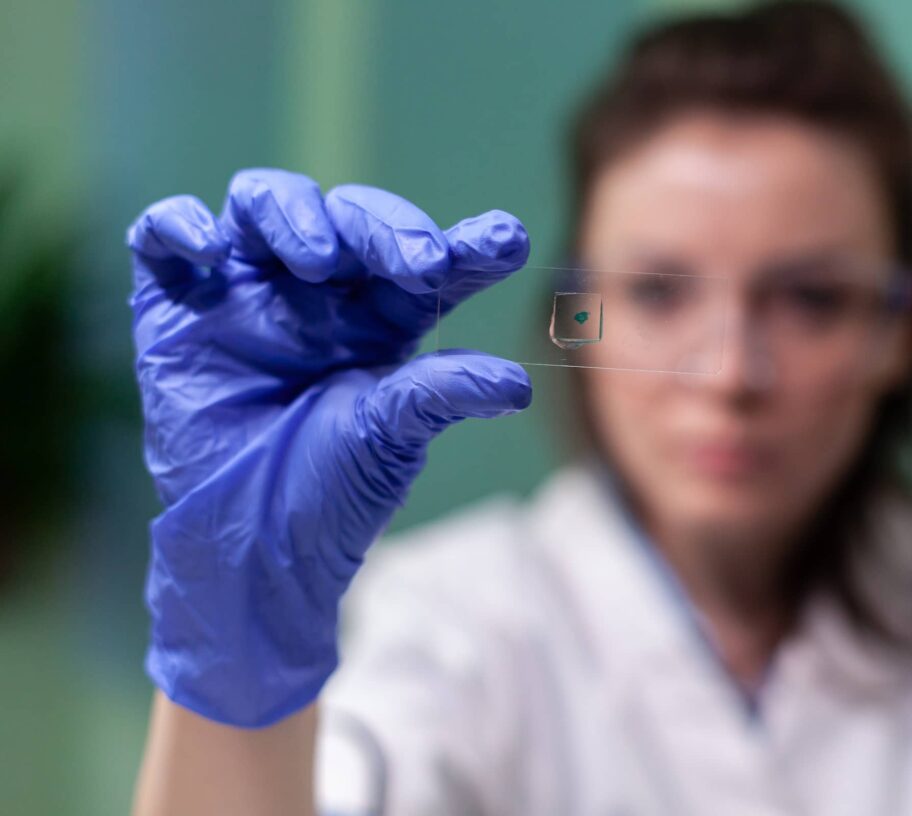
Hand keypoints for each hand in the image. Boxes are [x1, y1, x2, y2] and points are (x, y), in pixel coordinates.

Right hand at [128, 168, 531, 726]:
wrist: (248, 547)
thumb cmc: (330, 492)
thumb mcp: (390, 440)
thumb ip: (440, 396)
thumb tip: (516, 383)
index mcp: (382, 317)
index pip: (428, 262)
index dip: (468, 245)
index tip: (506, 242)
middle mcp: (318, 293)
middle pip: (353, 219)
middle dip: (388, 228)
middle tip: (420, 262)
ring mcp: (247, 291)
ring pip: (266, 204)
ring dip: (296, 215)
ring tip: (319, 260)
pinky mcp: (176, 305)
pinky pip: (164, 236)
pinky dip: (181, 225)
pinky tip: (210, 249)